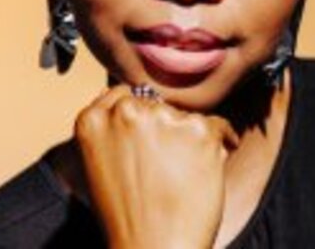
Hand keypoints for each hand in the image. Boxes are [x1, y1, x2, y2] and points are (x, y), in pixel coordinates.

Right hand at [74, 85, 238, 248]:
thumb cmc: (125, 218)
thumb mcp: (96, 168)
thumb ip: (108, 130)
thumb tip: (120, 98)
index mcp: (92, 120)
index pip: (123, 96)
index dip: (140, 119)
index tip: (148, 141)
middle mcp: (125, 112)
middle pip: (157, 106)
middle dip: (166, 131)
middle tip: (167, 169)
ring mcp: (162, 119)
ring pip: (185, 117)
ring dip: (190, 140)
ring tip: (183, 178)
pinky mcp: (198, 130)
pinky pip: (218, 126)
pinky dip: (222, 141)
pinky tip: (212, 166)